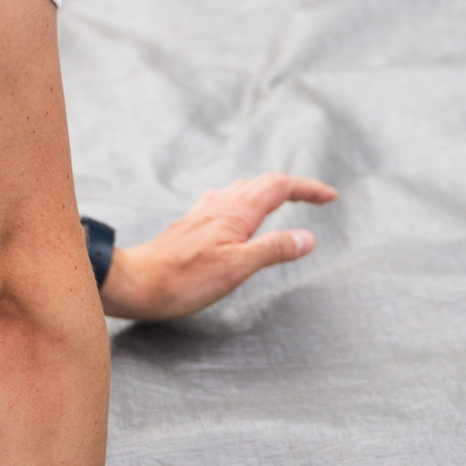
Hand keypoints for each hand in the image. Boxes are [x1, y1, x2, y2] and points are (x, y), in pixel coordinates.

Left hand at [101, 173, 336, 321]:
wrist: (135, 282)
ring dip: (268, 192)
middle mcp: (220, 205)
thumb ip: (273, 250)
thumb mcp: (236, 268)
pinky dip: (246, 201)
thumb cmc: (183, 280)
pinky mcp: (192, 224)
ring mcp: (204, 212)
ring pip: (243, 190)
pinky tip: (238, 214)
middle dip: (292, 187)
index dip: (307, 189)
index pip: (279, 187)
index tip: (330, 196)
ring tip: (284, 202)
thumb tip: (308, 237)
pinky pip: (226, 200)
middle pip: (262, 184)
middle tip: (315, 198)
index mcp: (235, 212)